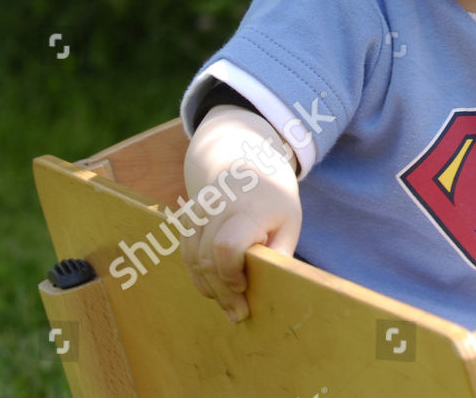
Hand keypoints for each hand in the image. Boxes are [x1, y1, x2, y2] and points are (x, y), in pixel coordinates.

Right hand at [182, 105, 302, 322]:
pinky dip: (197, 274)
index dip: (230, 273)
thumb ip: (280, 252)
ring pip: (191, 259)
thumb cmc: (274, 199)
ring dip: (207, 287)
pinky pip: (185, 253)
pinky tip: (214, 286)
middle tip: (238, 314)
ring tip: (228, 304)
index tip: (244, 287)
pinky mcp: (186, 218)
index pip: (226, 246)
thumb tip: (272, 287)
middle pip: (206, 259)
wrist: (246, 161)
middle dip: (221, 292)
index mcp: (247, 208)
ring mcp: (197, 211)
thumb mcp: (290, 222)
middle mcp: (217, 207)